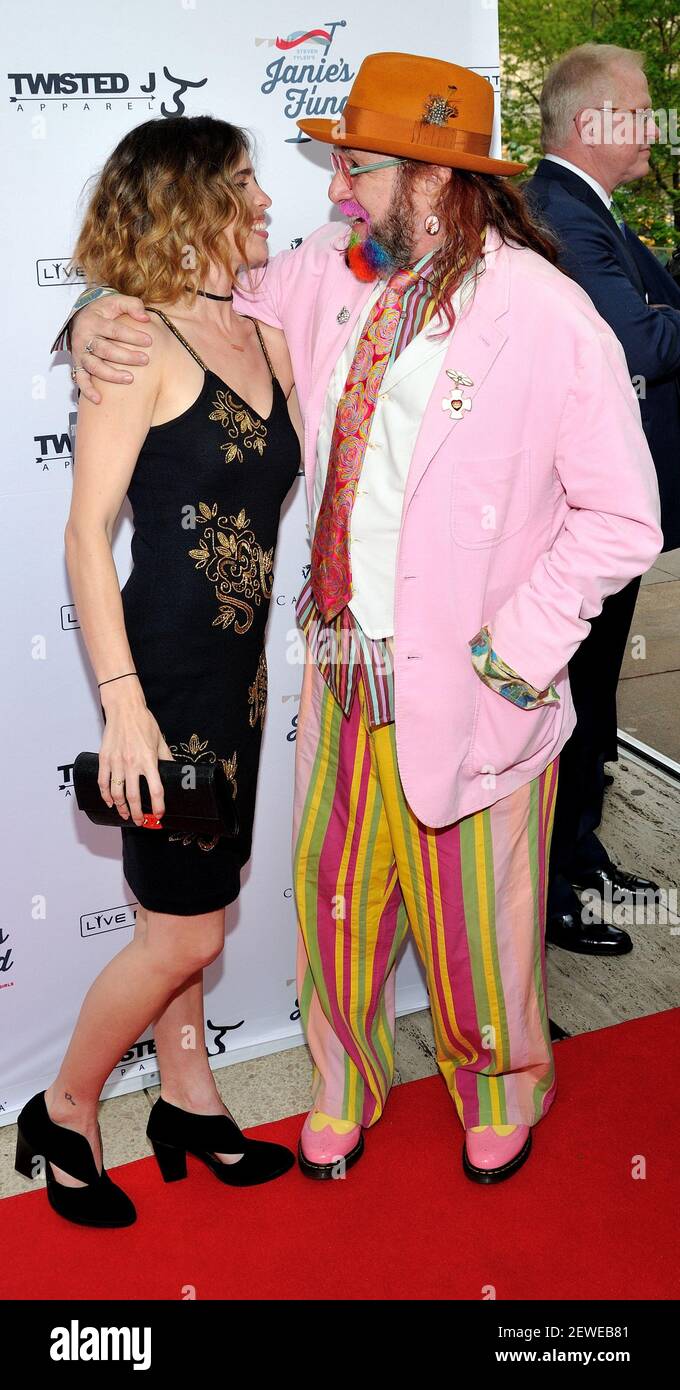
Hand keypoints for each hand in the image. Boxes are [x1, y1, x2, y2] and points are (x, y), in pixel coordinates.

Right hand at [71, 295, 152, 404]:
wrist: (80, 317)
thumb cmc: (103, 311)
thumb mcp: (115, 301)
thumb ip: (132, 305)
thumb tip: (145, 318)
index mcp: (94, 321)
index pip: (114, 330)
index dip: (132, 336)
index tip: (149, 341)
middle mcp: (84, 338)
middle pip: (105, 350)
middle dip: (126, 357)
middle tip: (145, 360)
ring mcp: (80, 353)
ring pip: (95, 366)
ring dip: (111, 375)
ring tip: (130, 379)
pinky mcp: (78, 364)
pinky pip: (80, 379)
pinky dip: (87, 390)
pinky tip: (98, 400)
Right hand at [98, 691, 174, 824]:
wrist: (124, 708)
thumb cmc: (143, 723)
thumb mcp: (160, 741)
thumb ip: (166, 759)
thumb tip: (173, 771)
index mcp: (148, 760)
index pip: (156, 790)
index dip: (158, 806)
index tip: (159, 814)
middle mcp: (132, 763)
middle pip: (134, 797)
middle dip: (137, 813)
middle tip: (140, 821)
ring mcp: (116, 762)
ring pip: (117, 793)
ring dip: (121, 808)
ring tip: (125, 814)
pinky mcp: (105, 758)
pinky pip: (103, 782)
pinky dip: (105, 795)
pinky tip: (110, 802)